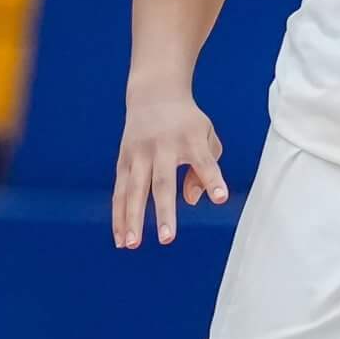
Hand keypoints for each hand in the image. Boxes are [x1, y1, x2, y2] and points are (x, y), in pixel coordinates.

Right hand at [113, 84, 227, 247]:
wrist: (155, 94)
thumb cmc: (188, 123)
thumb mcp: (206, 137)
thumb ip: (207, 169)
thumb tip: (191, 200)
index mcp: (190, 139)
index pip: (204, 161)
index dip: (212, 179)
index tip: (221, 197)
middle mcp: (162, 146)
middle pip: (162, 182)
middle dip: (164, 211)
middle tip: (167, 239)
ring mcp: (139, 153)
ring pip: (134, 189)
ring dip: (132, 218)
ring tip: (133, 244)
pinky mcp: (123, 159)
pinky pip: (120, 191)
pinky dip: (118, 214)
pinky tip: (121, 238)